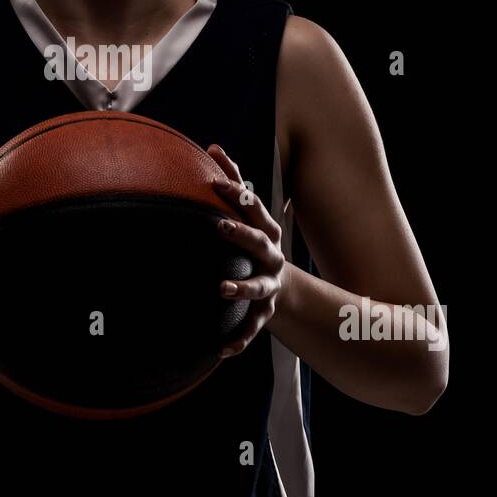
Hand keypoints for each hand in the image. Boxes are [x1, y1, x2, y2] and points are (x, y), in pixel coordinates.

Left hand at [207, 143, 285, 359]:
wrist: (282, 286)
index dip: (237, 195)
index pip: (253, 208)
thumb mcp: (249, 213)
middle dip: (240, 233)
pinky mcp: (264, 313)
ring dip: (241, 287)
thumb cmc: (255, 241)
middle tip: (218, 226)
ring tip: (222, 289)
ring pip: (257, 288)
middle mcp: (271, 256)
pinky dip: (238, 340)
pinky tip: (221, 351)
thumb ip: (233, 180)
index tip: (215, 183)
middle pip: (257, 242)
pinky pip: (251, 328)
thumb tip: (214, 146)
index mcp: (266, 231)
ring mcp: (269, 286)